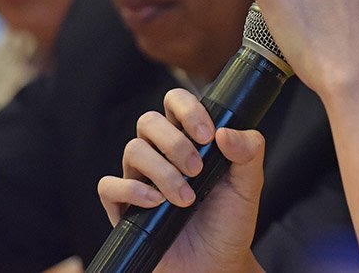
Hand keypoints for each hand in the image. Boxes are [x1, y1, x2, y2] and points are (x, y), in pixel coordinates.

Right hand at [98, 88, 264, 272]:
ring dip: (162, 171)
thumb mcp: (249, 185)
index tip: (208, 135)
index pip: (175, 102)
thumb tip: (226, 132)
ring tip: (186, 197)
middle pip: (149, 121)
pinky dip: (131, 190)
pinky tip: (156, 202)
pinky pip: (109, 186)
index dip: (187, 109)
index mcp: (189, 139)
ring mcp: (140, 179)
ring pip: (132, 150)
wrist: (216, 264)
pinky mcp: (124, 207)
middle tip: (198, 169)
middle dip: (174, 142)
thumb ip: (248, 152)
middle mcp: (161, 154)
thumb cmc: (229, 222)